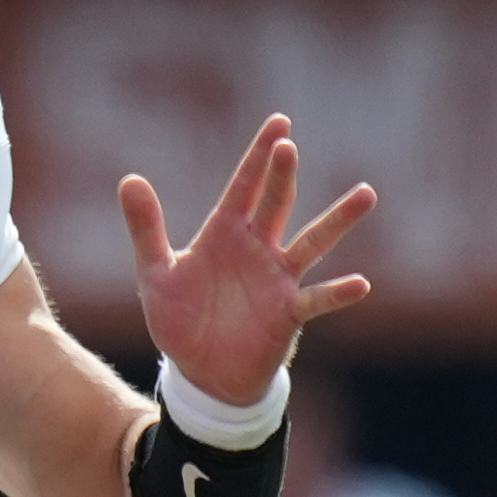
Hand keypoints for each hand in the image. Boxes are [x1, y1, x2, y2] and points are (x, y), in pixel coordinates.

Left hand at [118, 115, 374, 407]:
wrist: (200, 374)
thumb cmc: (181, 322)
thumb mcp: (155, 274)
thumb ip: (146, 228)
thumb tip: (129, 178)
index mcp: (226, 233)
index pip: (245, 186)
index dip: (259, 155)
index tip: (280, 122)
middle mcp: (257, 249)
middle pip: (276, 204)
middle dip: (281, 176)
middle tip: (288, 147)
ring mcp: (277, 280)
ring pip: (312, 242)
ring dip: (337, 220)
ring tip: (366, 194)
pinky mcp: (288, 313)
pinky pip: (316, 299)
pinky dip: (337, 293)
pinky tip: (360, 284)